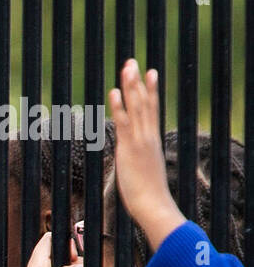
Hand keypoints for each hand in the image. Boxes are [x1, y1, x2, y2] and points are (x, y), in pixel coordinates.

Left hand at [107, 59, 184, 249]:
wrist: (153, 205)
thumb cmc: (149, 194)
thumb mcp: (144, 170)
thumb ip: (139, 160)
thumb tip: (134, 160)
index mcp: (152, 140)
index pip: (152, 109)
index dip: (151, 90)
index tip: (150, 72)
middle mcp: (148, 136)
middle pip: (145, 102)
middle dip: (138, 81)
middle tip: (134, 61)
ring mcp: (140, 141)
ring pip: (137, 107)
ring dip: (131, 86)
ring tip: (127, 66)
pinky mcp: (130, 148)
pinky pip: (124, 122)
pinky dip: (120, 106)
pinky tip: (115, 91)